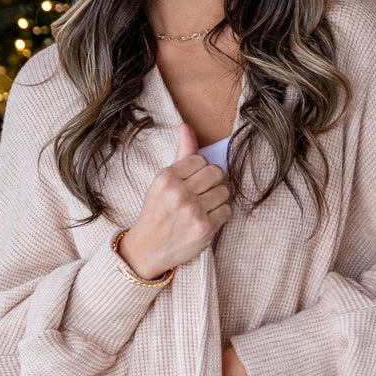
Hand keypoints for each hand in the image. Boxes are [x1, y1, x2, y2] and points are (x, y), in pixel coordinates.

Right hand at [117, 122, 230, 280]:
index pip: (201, 160)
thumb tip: (186, 126)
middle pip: (216, 173)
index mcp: (166, 177)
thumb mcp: (163, 181)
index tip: (191, 184)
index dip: (200, 172)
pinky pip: (227, 211)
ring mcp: (192, 211)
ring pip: (224, 191)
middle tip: (200, 196)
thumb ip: (181, 154)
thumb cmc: (157, 211)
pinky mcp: (204, 229)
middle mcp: (178, 193)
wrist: (148, 249)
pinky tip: (206, 220)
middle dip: (211, 184)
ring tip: (202, 208)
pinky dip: (220, 216)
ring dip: (217, 200)